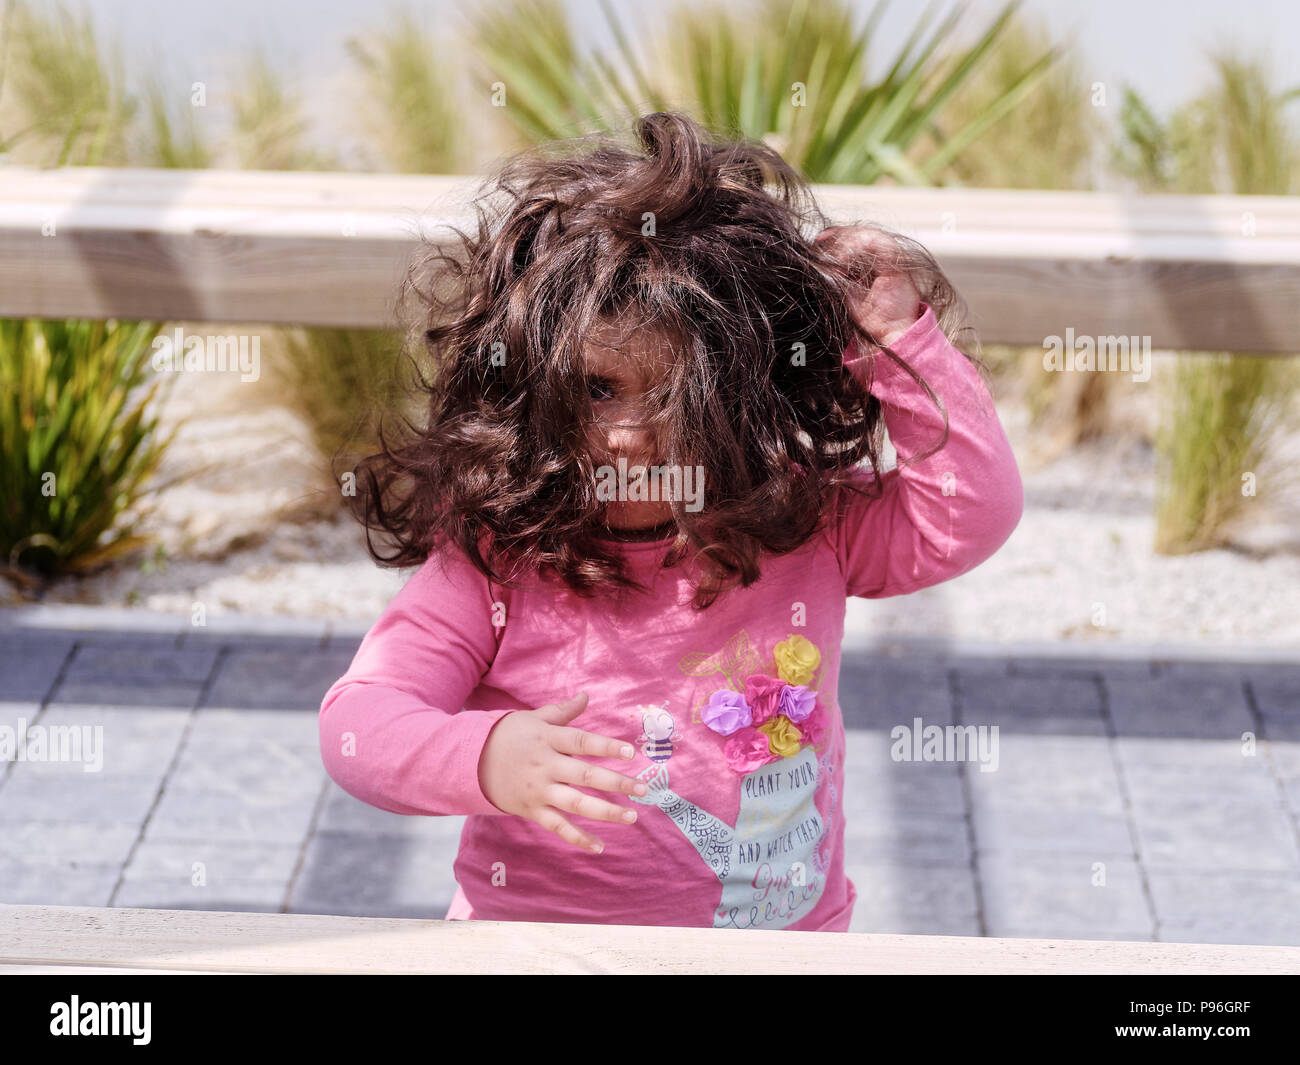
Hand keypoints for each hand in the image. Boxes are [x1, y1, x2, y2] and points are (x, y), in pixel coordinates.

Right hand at [477, 692, 648, 853]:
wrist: (470, 760)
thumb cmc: (508, 735)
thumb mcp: (534, 718)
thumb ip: (563, 711)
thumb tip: (586, 695)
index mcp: (548, 739)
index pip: (582, 742)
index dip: (607, 747)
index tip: (631, 752)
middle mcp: (545, 765)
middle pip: (585, 775)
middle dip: (616, 783)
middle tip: (643, 789)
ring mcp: (539, 790)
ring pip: (575, 804)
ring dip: (605, 812)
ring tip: (632, 817)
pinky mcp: (532, 809)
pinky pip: (558, 827)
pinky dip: (578, 838)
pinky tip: (599, 847)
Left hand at [815, 226, 923, 347]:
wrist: (888, 332)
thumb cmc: (871, 317)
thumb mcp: (846, 292)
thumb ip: (837, 276)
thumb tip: (817, 262)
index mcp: (873, 262)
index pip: (855, 239)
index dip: (836, 236)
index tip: (818, 240)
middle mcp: (884, 256)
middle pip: (860, 233)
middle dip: (838, 235)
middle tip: (820, 241)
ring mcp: (892, 257)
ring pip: (868, 234)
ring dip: (846, 243)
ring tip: (832, 257)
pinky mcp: (896, 260)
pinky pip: (876, 242)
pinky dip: (856, 247)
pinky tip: (841, 260)